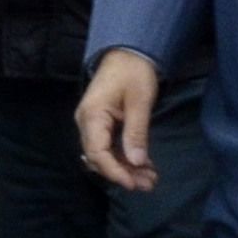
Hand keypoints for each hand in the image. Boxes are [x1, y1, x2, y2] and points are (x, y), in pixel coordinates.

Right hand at [78, 49, 161, 192]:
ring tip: (150, 178)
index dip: (115, 172)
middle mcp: (86, 122)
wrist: (129, 52)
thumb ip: (136, 133)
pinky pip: (109, 146)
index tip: (134, 183)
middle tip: (149, 184)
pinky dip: (125, 157)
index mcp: (92, 116)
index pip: (97, 153)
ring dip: (126, 168)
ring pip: (105, 155)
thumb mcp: (139, 102)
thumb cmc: (134, 72)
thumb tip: (136, 162)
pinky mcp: (101, 124)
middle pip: (99, 158)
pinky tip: (144, 165)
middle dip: (123, 173)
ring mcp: (92, 123)